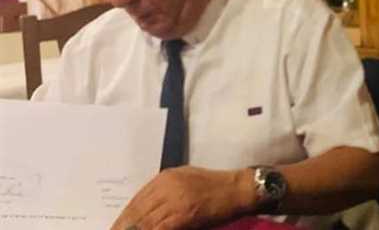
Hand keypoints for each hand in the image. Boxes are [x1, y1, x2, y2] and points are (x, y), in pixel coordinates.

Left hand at [110, 166, 254, 229]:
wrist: (238, 189)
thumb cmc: (216, 186)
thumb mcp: (186, 179)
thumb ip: (166, 190)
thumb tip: (148, 208)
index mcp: (164, 177)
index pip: (136, 201)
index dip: (124, 218)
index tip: (117, 228)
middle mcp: (165, 186)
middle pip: (137, 212)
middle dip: (125, 227)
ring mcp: (173, 200)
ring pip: (145, 222)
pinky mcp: (182, 214)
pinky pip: (159, 228)